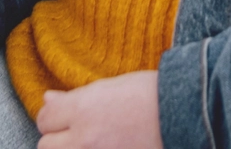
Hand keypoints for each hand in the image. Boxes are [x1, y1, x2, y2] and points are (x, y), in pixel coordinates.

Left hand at [36, 71, 161, 148]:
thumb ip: (75, 97)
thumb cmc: (150, 93)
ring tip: (90, 140)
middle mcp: (84, 137)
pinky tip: (104, 145)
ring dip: (69, 148)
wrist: (186, 113)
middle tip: (75, 130)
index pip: (44, 117)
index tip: (62, 113)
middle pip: (45, 145)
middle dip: (56, 137)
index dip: (52, 114)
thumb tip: (48, 98)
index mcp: (83, 108)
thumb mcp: (110, 86)